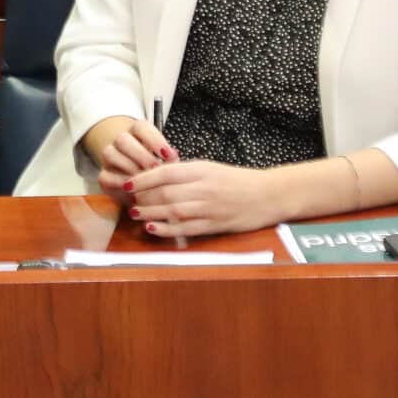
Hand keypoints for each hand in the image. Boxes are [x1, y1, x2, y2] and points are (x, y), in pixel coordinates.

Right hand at [84, 115, 176, 197]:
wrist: (136, 180)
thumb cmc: (155, 166)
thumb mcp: (164, 159)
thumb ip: (168, 158)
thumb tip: (174, 160)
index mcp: (137, 131)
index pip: (141, 128)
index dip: (155, 140)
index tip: (169, 155)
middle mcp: (120, 141)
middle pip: (123, 140)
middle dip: (141, 156)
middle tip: (157, 169)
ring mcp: (109, 157)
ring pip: (110, 154)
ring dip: (130, 168)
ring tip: (146, 181)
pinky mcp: (103, 175)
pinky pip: (106, 176)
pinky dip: (121, 183)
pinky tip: (135, 190)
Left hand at [127, 159, 281, 237]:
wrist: (268, 194)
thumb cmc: (238, 180)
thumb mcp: (212, 168)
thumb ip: (187, 172)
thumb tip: (159, 176)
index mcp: (202, 170)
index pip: (166, 172)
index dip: (144, 178)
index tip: (128, 182)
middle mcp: (204, 188)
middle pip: (166, 193)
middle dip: (143, 198)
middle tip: (129, 200)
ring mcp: (210, 208)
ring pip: (173, 211)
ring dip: (151, 213)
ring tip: (135, 213)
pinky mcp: (215, 225)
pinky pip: (186, 228)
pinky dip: (167, 229)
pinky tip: (153, 228)